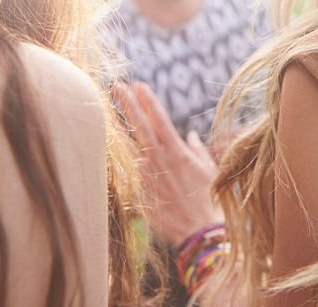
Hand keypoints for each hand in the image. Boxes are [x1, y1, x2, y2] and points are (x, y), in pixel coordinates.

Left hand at [112, 81, 223, 245]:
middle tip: (117, 87)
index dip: (149, 102)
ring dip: (121, 132)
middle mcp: (160, 161)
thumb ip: (197, 150)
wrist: (199, 232)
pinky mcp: (140, 191)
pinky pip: (133, 173)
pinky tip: (125, 160)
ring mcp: (147, 176)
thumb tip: (191, 136)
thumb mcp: (208, 170)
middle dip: (128, 106)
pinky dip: (131, 165)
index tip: (140, 85)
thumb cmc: (208, 199)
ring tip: (109, 115)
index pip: (160, 121)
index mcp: (178, 152)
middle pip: (140, 128)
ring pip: (131, 149)